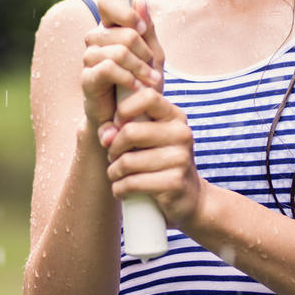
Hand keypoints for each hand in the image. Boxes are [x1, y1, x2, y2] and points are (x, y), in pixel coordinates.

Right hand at [79, 0, 163, 134]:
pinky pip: (108, 68)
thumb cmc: (141, 85)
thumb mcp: (152, 55)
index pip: (107, 3)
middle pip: (121, 31)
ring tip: (151, 81)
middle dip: (144, 50)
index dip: (125, 12)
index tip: (142, 29)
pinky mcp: (88, 80)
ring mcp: (89, 60)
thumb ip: (147, 29)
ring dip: (140, 67)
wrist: (132, 120)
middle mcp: (95, 41)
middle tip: (153, 67)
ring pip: (117, 51)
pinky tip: (136, 87)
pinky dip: (127, 77)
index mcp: (109, 29)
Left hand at [101, 87, 203, 226]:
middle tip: (113, 157)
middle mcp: (181, 133)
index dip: (124, 109)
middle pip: (130, 132)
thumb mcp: (146, 139)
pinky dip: (119, 188)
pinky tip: (122, 189)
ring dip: (114, 171)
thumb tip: (105, 136)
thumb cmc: (159, 162)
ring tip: (117, 175)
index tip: (118, 125)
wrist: (188, 198)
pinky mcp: (174, 182)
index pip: (147, 96)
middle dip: (113, 148)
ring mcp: (180, 158)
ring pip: (127, 161)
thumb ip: (121, 127)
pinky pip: (132, 183)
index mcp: (174, 116)